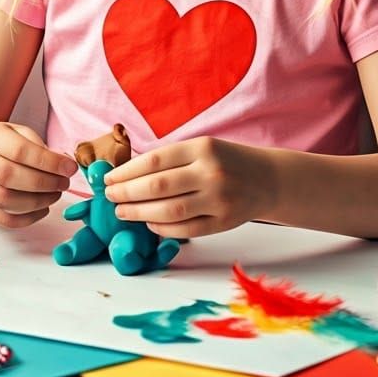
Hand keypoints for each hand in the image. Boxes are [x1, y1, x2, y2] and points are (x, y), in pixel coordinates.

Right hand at [0, 123, 77, 228]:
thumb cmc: (5, 145)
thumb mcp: (20, 133)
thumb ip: (40, 146)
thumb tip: (64, 164)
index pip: (19, 150)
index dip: (48, 161)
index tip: (70, 168)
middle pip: (9, 176)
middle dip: (44, 182)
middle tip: (64, 183)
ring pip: (5, 199)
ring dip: (38, 200)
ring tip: (56, 194)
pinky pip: (2, 219)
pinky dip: (27, 218)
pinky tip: (44, 209)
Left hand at [101, 136, 275, 237]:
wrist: (269, 179)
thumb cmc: (227, 161)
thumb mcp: (203, 148)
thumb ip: (172, 160)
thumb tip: (128, 175)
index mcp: (202, 148)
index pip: (155, 160)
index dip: (127, 171)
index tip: (108, 179)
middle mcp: (211, 172)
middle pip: (158, 186)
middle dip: (127, 193)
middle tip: (109, 197)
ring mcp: (219, 199)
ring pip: (169, 210)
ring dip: (139, 213)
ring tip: (122, 211)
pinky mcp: (224, 222)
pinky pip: (186, 229)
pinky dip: (162, 228)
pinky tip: (149, 223)